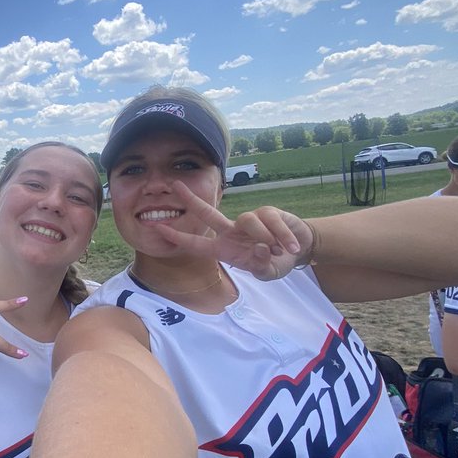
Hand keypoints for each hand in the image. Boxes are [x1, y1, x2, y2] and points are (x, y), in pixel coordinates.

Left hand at [149, 185, 313, 280]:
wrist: (299, 248)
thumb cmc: (276, 262)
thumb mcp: (269, 272)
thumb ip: (262, 266)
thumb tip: (260, 249)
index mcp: (224, 249)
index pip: (197, 243)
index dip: (178, 237)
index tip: (157, 229)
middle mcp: (231, 232)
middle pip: (208, 213)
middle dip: (191, 199)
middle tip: (174, 184)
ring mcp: (248, 220)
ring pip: (247, 221)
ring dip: (266, 238)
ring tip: (280, 251)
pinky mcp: (267, 212)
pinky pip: (271, 221)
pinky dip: (282, 236)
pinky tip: (291, 246)